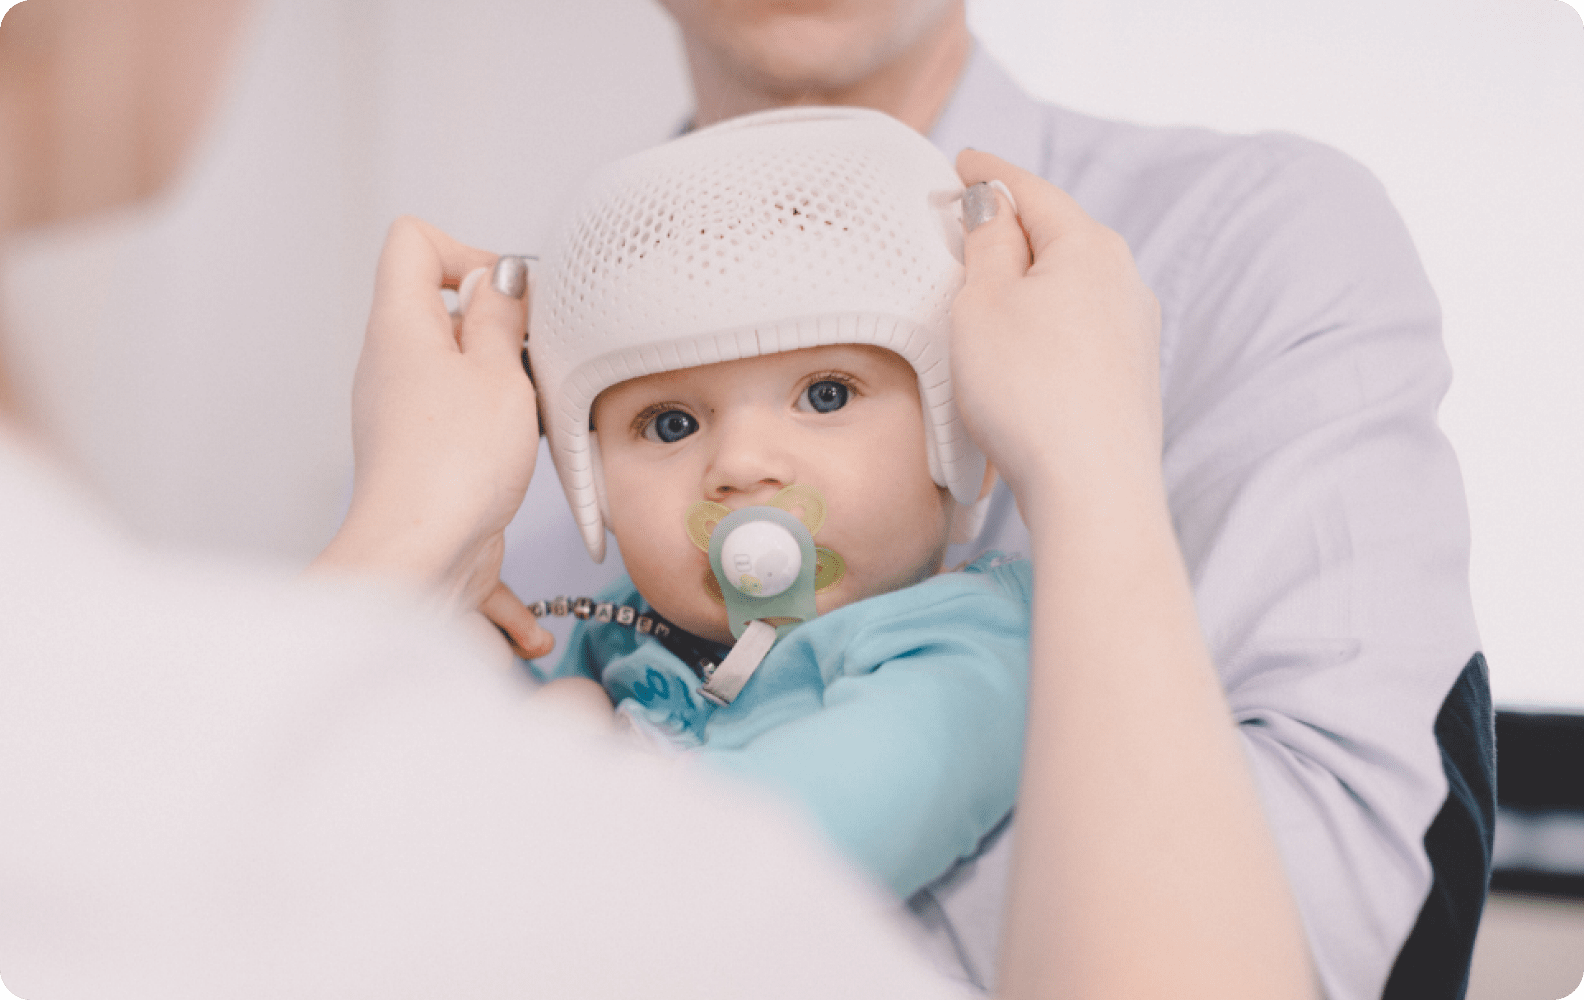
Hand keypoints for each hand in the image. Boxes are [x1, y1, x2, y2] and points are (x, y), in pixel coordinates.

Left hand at [313, 216, 552, 658]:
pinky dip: (493, 419)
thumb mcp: (498, 372)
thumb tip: (500, 281)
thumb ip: (500, 317)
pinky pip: (458, 411)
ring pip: (455, 363)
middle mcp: (390, 362)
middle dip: (497, 324)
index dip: (469, 252)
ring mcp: (400, 408)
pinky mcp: (418, 449)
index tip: (509, 293)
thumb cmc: (451, 470)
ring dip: (501, 376)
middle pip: (440, 305)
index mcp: (400, 325)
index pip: (413, 242)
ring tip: (529, 406)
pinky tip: (520, 446)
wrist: (420, 554)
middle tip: (530, 354)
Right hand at [951, 150, 1163, 516]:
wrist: (1092, 488)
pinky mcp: (1130, 378)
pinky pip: (1078, 329)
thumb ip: (987, 244)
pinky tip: (1018, 349)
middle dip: (1011, 228)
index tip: (962, 163)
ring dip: (1027, 283)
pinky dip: (1043, 324)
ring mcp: (1135, 332)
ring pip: (1070, 286)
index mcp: (1091, 246)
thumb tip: (994, 209)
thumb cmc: (1029, 392)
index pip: (1032, 190)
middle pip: (1058, 236)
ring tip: (982, 292)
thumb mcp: (982, 303)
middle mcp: (1125, 280)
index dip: (989, 173)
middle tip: (963, 224)